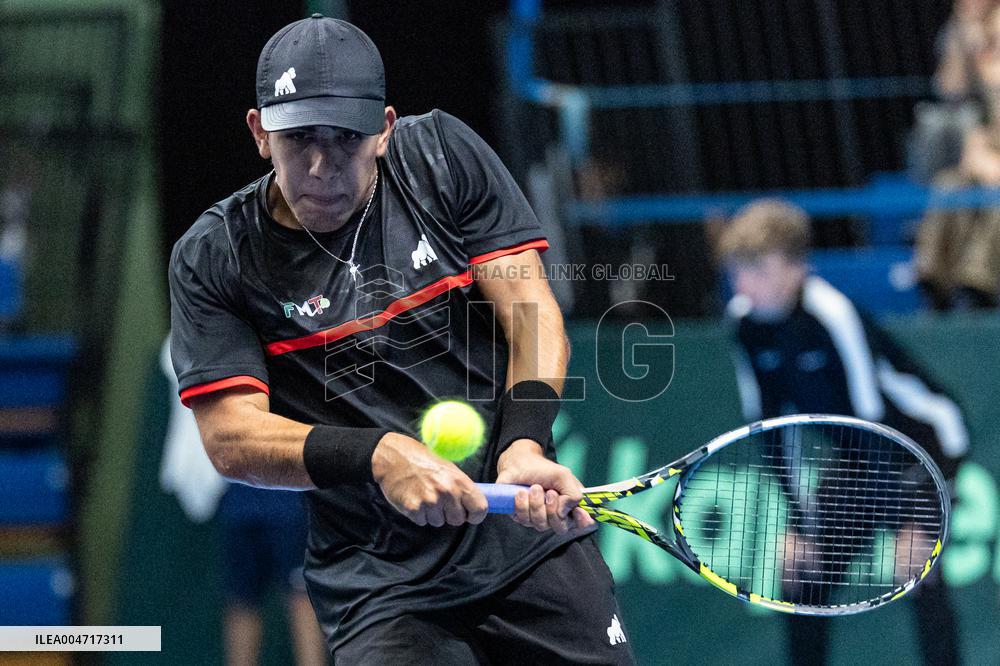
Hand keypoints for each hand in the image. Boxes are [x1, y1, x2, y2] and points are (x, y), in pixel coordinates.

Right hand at [372, 432, 487, 526]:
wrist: (394, 457)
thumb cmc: (423, 462)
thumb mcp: (448, 469)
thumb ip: (461, 488)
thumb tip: (475, 506)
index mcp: (459, 480)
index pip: (480, 508)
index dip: (476, 515)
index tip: (470, 516)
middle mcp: (447, 491)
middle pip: (458, 520)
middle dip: (450, 514)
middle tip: (439, 501)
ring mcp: (430, 501)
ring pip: (439, 522)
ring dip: (432, 514)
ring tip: (424, 496)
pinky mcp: (413, 508)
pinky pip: (422, 521)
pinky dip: (418, 514)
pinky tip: (414, 499)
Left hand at [495, 438, 595, 535]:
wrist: (519, 462)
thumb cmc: (543, 469)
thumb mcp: (563, 476)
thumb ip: (573, 494)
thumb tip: (563, 513)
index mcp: (571, 505)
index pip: (584, 524)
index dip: (583, 522)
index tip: (577, 511)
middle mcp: (557, 516)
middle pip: (561, 528)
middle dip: (553, 510)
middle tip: (549, 492)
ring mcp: (539, 518)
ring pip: (542, 525)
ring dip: (537, 504)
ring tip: (534, 487)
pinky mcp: (523, 517)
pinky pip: (524, 520)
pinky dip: (523, 505)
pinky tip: (521, 493)